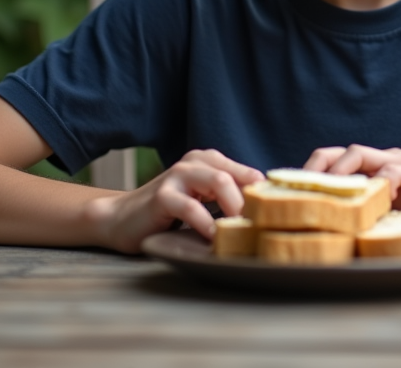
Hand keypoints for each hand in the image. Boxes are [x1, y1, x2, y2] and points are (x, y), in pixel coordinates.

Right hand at [83, 149, 263, 253]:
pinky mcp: (162, 195)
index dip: (266, 196)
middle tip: (263, 227)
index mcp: (210, 161)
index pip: (249, 174)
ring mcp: (177, 175)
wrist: (122, 219)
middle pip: (237, 175)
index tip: (278, 219)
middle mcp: (195, 162)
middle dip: (253, 202)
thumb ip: (229, 198)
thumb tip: (271, 213)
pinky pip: (191, 207)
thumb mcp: (204, 200)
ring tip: (244, 231)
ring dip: (235, 208)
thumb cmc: (170, 213)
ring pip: (218, 182)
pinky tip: (214, 239)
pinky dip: (206, 224)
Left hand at [303, 145, 400, 227]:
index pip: (332, 162)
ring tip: (324, 188)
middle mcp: (382, 160)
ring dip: (338, 171)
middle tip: (294, 188)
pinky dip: (381, 181)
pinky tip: (375, 196)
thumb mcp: (393, 215)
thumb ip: (368, 214)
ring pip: (359, 155)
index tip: (284, 191)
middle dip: (313, 167)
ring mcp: (400, 164)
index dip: (307, 173)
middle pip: (337, 152)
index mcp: (371, 169)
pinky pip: (393, 171)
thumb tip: (330, 235)